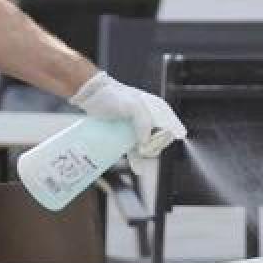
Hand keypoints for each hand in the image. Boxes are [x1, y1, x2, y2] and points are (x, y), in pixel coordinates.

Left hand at [70, 72, 186, 155]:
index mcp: (157, 108)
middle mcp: (151, 118)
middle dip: (153, 149)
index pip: (171, 128)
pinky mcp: (127, 134)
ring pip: (148, 147)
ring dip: (145, 157)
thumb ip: (143, 121)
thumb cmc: (113, 96)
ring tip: (137, 163)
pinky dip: (138, 159)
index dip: (164, 139)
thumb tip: (146, 142)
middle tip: (140, 150)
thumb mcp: (132, 105)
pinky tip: (137, 167)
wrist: (92, 95)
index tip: (151, 144)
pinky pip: (136, 149)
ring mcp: (138, 127)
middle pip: (160, 140)